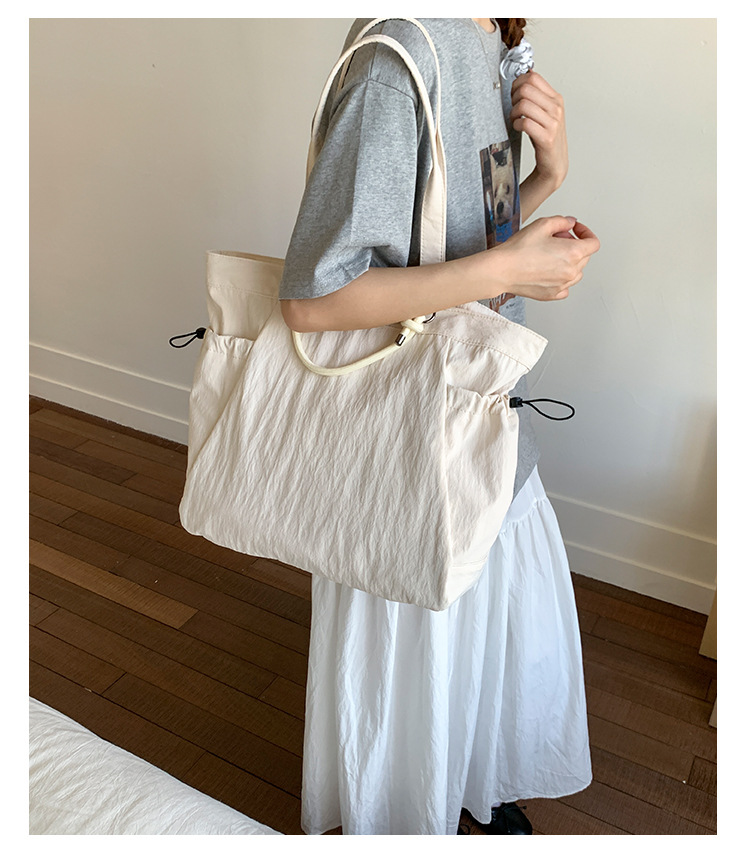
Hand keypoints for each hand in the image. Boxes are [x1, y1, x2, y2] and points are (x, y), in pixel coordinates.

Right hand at [489, 216, 599, 301]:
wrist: (502, 270)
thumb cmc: (518, 250)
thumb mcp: (543, 224)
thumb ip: (562, 221)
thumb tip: (570, 223)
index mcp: (574, 253)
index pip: (593, 243)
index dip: (586, 232)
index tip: (575, 230)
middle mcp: (571, 271)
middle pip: (584, 257)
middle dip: (574, 245)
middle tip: (556, 239)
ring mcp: (562, 285)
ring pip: (576, 273)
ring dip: (569, 262)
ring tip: (550, 255)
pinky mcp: (552, 295)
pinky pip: (565, 287)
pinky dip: (561, 279)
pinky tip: (549, 271)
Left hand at [510, 71, 567, 190]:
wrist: (555, 162)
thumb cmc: (546, 137)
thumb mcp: (546, 112)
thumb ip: (538, 95)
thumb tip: (527, 74)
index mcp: (555, 99)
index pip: (533, 78)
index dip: (518, 83)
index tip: (514, 93)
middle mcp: (556, 108)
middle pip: (526, 89)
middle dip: (513, 97)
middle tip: (513, 107)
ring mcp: (552, 123)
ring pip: (523, 105)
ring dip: (513, 112)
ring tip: (515, 119)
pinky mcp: (546, 137)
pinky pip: (524, 123)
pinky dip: (516, 125)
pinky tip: (518, 128)